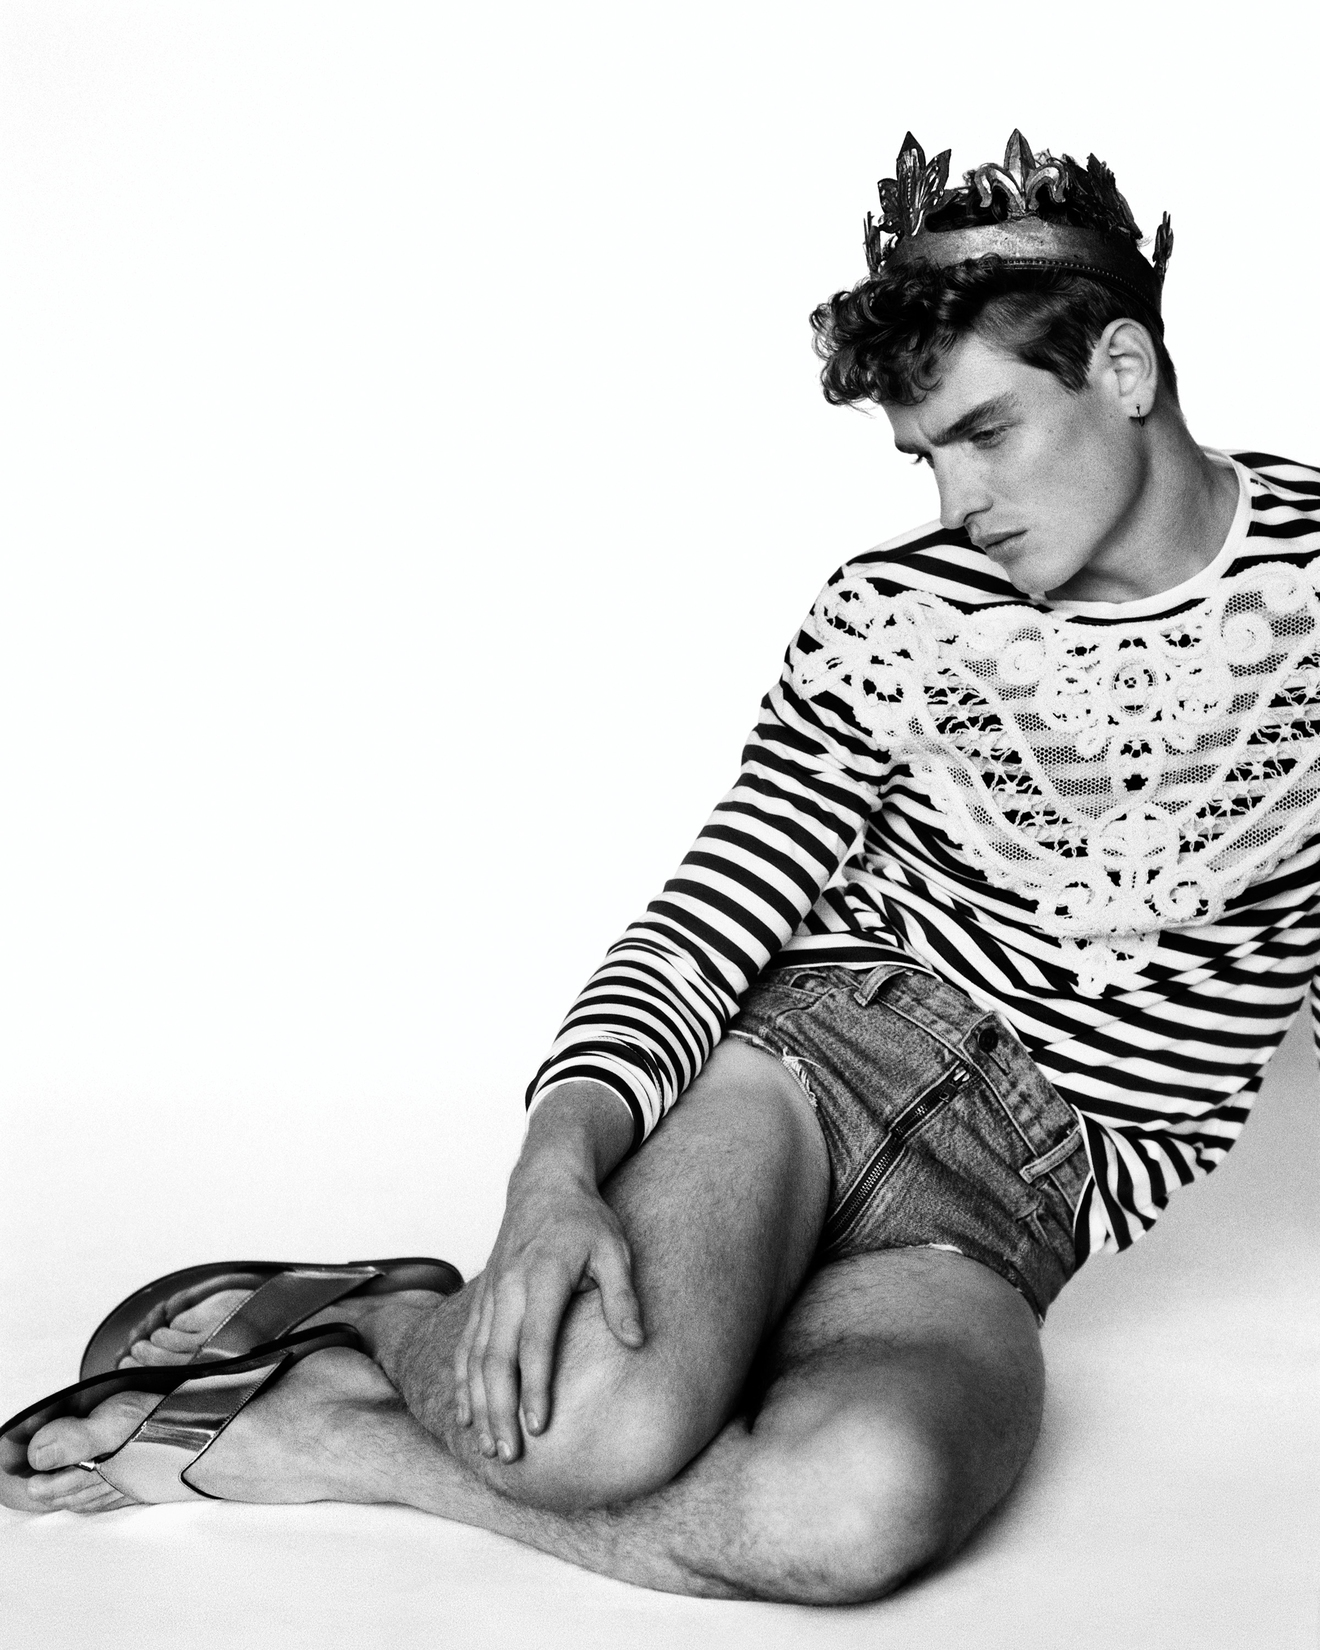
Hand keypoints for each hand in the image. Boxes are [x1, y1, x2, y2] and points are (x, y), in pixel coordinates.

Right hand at [455, 1095, 642, 1463]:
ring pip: (474, 1358)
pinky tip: (466, 1415)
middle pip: (495, 1359)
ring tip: (489, 1448)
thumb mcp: (615, 1249)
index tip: (539, 1427)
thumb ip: (622, 1296)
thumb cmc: (584, 1220)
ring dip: (479, 1405)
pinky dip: (462, 1384)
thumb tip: (637, 1342)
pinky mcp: (482, 1299)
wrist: (544, 1183)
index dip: (535, 1386)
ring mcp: (490, 1294)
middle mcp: (507, 1288)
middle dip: (500, 1411)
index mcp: (541, 1276)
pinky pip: (465, 1347)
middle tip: (510, 1455)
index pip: (534, 1341)